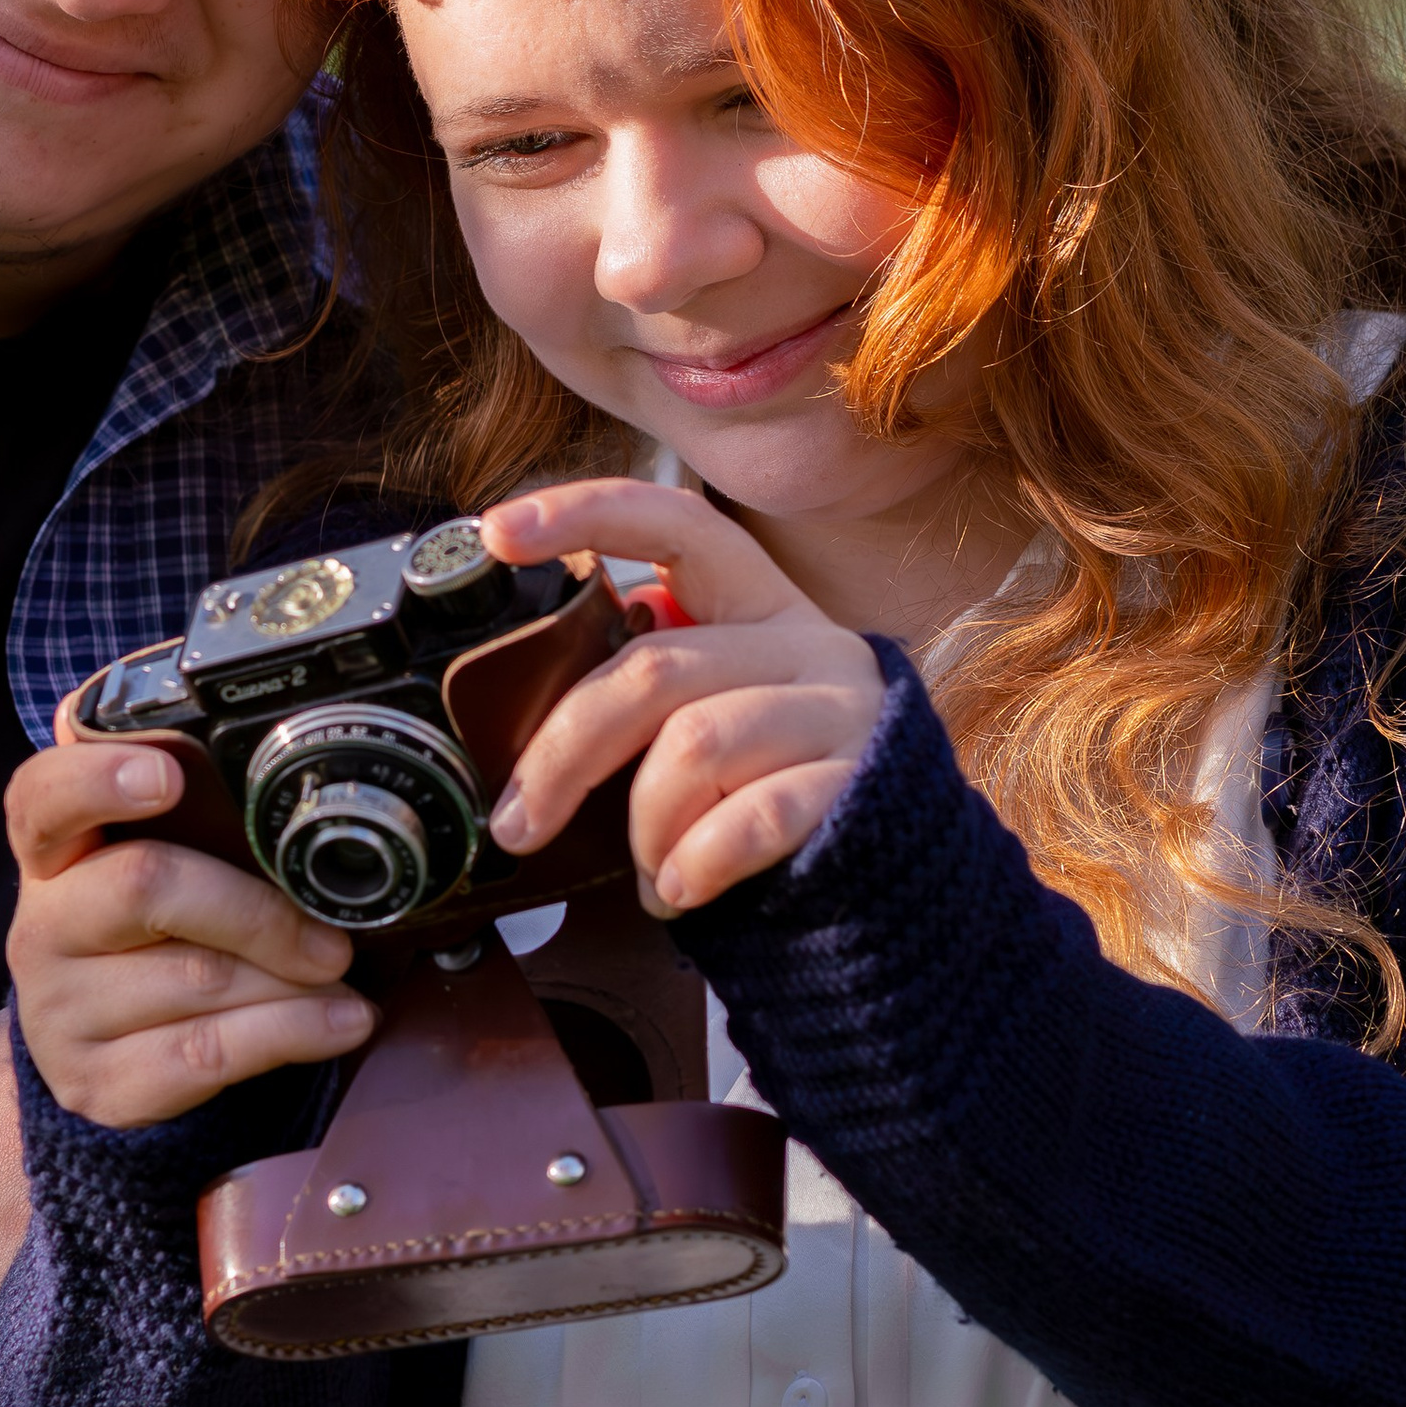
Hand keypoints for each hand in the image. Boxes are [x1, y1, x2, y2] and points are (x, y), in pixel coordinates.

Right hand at [5, 736, 374, 1129]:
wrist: (119, 1059)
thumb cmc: (164, 938)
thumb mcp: (172, 867)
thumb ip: (202, 817)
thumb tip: (291, 786)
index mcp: (54, 852)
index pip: (43, 797)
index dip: (98, 779)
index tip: (167, 776)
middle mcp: (42, 927)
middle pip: (145, 884)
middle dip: (256, 911)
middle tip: (330, 936)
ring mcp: (59, 1011)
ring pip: (196, 977)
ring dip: (292, 980)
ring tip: (341, 977)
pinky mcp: (97, 1084)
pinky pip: (209, 1052)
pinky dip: (294, 1031)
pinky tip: (342, 1022)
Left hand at [482, 480, 884, 915]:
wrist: (907, 880)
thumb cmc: (779, 796)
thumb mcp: (721, 718)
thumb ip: (652, 698)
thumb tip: (526, 751)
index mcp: (758, 604)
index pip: (675, 525)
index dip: (584, 514)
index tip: (498, 532)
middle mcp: (806, 640)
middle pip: (654, 669)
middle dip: (565, 753)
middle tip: (517, 823)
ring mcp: (841, 709)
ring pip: (694, 746)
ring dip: (645, 827)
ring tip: (648, 875)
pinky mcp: (863, 784)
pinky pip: (751, 818)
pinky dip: (696, 862)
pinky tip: (681, 892)